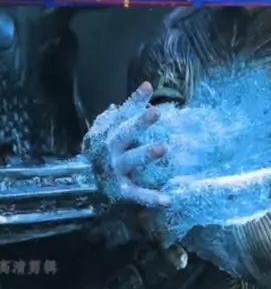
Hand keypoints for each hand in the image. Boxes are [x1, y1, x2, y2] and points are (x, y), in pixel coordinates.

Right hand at [82, 81, 170, 207]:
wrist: (83, 184)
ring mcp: (116, 169)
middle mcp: (111, 149)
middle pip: (125, 133)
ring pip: (132, 159)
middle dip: (140, 122)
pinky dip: (152, 198)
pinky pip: (137, 194)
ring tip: (165, 147)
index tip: (148, 86)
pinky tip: (169, 201)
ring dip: (147, 153)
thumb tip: (130, 97)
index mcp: (108, 133)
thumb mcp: (104, 133)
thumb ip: (115, 117)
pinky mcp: (121, 190)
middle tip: (156, 112)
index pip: (123, 114)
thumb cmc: (101, 153)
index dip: (135, 100)